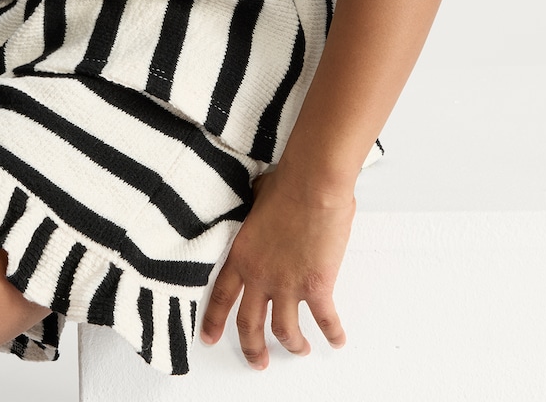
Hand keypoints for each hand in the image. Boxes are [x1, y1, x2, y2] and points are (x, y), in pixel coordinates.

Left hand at [199, 166, 355, 369]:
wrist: (313, 185)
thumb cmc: (287, 184)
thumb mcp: (255, 199)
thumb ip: (252, 214)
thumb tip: (257, 204)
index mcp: (242, 256)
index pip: (221, 297)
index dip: (213, 321)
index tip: (209, 338)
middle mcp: (260, 277)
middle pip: (249, 325)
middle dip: (253, 348)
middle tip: (257, 361)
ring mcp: (288, 285)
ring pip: (285, 331)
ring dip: (292, 345)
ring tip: (299, 350)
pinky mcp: (317, 286)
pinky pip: (324, 320)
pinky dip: (332, 333)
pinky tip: (336, 340)